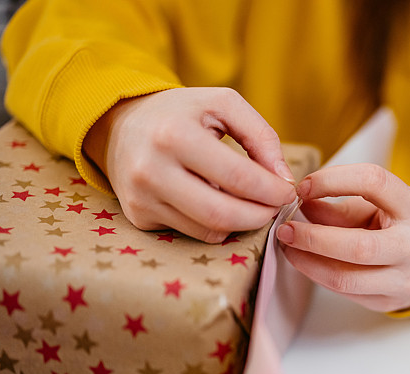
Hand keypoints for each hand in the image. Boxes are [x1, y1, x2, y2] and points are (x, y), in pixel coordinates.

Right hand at [83, 87, 296, 242]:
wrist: (121, 124)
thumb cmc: (181, 112)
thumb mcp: (223, 104)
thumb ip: (262, 137)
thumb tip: (285, 180)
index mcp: (174, 135)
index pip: (239, 178)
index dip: (273, 191)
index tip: (288, 191)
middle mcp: (152, 170)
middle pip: (223, 214)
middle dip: (261, 216)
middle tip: (276, 207)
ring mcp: (141, 198)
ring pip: (210, 230)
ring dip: (242, 223)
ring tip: (254, 204)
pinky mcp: (139, 216)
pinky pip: (193, 233)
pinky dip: (218, 225)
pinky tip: (222, 204)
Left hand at [276, 164, 409, 311]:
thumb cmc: (401, 225)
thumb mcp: (378, 205)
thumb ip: (339, 204)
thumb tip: (299, 204)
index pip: (373, 183)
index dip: (332, 181)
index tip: (304, 188)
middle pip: (357, 246)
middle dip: (313, 237)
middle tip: (285, 228)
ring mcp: (404, 280)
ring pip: (345, 278)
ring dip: (308, 263)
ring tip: (289, 248)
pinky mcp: (389, 302)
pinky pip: (345, 292)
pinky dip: (319, 275)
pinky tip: (306, 262)